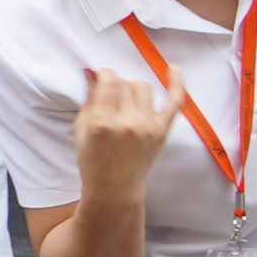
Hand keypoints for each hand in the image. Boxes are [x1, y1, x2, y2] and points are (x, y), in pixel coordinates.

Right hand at [71, 62, 172, 198]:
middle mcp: (126, 122)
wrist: (115, 188)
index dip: (104, 76)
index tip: (100, 79)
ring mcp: (147, 126)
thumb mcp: (80, 130)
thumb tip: (94, 74)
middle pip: (125, 83)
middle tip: (111, 98)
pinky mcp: (162, 131)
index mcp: (101, 122)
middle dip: (116, 85)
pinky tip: (173, 69)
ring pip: (143, 87)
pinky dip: (176, 84)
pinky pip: (174, 101)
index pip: (108, 81)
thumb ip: (89, 101)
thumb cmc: (92, 160)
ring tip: (127, 100)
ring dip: (133, 88)